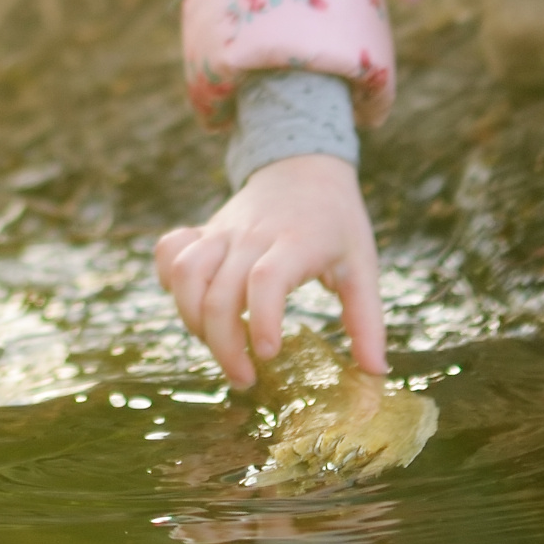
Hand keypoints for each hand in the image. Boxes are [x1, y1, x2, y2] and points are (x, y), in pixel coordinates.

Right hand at [153, 154, 384, 389]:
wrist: (304, 164)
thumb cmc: (337, 222)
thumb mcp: (361, 265)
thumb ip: (367, 319)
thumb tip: (375, 372)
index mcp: (297, 242)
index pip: (266, 279)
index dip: (261, 319)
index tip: (267, 355)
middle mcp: (253, 235)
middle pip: (220, 291)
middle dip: (223, 345)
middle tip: (244, 379)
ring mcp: (224, 230)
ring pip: (186, 273)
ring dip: (192, 319)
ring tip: (217, 346)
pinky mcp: (205, 230)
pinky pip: (170, 251)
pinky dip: (168, 281)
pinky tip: (190, 305)